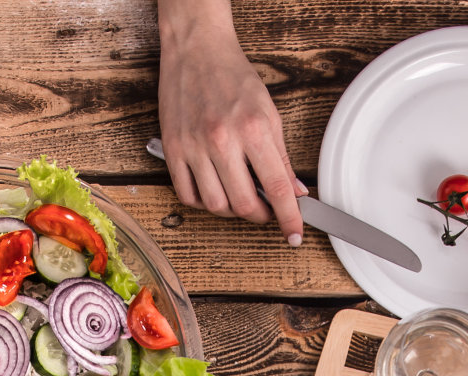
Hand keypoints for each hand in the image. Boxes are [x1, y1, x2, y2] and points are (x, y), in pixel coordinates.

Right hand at [156, 0, 305, 244]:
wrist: (195, 49)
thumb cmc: (232, 76)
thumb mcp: (268, 112)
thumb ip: (280, 156)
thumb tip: (294, 190)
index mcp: (252, 129)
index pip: (277, 187)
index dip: (289, 217)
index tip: (294, 234)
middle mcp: (222, 140)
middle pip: (244, 204)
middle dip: (261, 216)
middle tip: (266, 211)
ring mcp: (194, 147)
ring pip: (215, 205)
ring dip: (232, 211)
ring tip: (239, 197)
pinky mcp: (173, 150)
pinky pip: (188, 195)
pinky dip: (204, 202)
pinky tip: (214, 190)